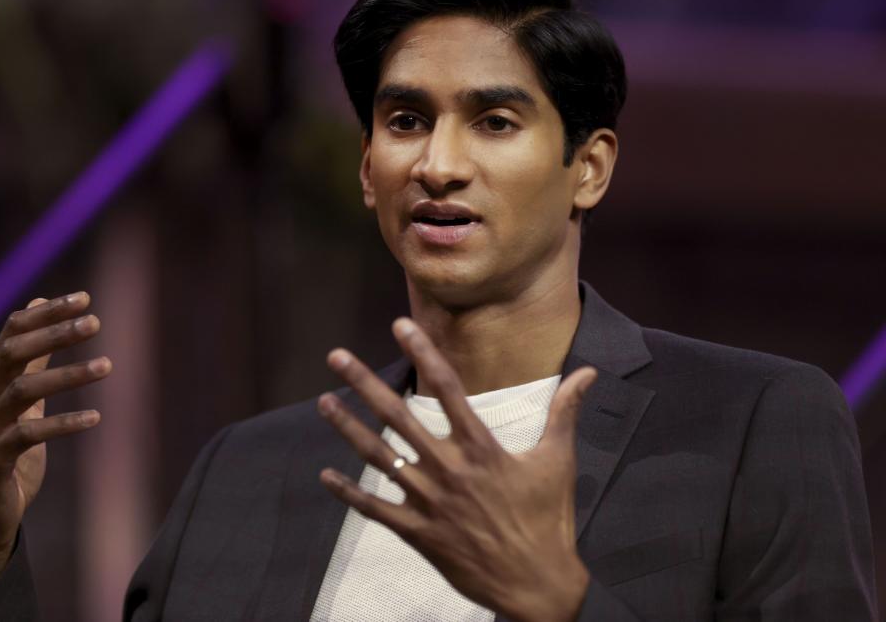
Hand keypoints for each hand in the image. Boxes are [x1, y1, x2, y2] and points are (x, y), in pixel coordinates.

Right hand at [0, 292, 110, 603]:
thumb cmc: (11, 447)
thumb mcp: (26, 399)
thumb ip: (34, 359)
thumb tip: (41, 305)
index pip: (13, 332)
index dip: (47, 312)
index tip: (85, 298)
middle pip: (14, 354)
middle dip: (54, 333)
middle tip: (96, 322)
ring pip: (23, 391)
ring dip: (68, 375)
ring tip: (108, 366)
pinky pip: (27, 435)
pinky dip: (63, 423)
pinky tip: (96, 417)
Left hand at [317, 317, 594, 621]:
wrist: (537, 585)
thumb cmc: (548, 520)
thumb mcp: (559, 461)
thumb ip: (565, 412)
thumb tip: (588, 372)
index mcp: (481, 448)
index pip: (446, 388)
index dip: (422, 352)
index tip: (400, 325)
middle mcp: (449, 469)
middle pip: (398, 417)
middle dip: (364, 383)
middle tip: (336, 357)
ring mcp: (429, 502)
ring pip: (379, 457)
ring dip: (348, 428)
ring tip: (323, 402)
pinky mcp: (418, 532)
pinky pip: (376, 509)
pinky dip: (350, 493)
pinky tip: (326, 476)